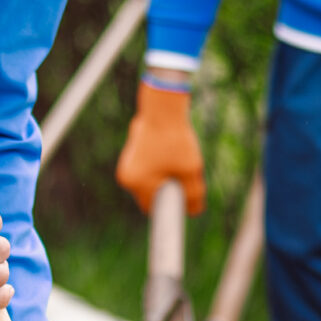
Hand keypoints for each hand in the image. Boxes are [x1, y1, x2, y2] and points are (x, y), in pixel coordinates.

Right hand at [115, 81, 205, 214]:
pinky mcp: (130, 158)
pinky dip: (158, 168)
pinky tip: (166, 153)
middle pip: (151, 198)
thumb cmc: (176, 138)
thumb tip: (194, 211)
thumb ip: (193, 194)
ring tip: (175, 160)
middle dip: (168, 191)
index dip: (172, 207)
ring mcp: (126, 167)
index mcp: (137, 183)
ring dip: (164, 179)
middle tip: (183, 175)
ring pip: (149, 185)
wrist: (163, 109)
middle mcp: (127, 178)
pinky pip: (146, 173)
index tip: (184, 200)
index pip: (156, 209)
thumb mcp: (191, 169)